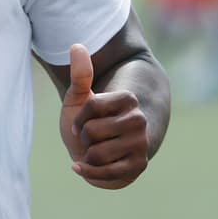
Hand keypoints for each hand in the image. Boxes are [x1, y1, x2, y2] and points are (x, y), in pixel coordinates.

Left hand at [60, 44, 148, 189]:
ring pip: (97, 153)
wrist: (96, 152)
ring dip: (87, 156)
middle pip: (92, 131)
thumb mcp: (79, 98)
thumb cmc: (87, 123)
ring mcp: (141, 144)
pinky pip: (106, 173)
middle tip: (90, 139)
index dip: (78, 118)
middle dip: (84, 138)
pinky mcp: (139, 166)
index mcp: (128, 98)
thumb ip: (80, 74)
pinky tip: (81, 167)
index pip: (91, 106)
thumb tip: (76, 45)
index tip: (79, 123)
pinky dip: (88, 172)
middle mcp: (139, 120)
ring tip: (94, 151)